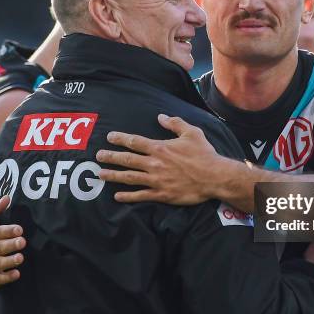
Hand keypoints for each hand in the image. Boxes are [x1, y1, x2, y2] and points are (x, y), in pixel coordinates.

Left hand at [96, 114, 220, 204]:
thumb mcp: (192, 133)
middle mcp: (154, 164)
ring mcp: (157, 180)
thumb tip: (160, 117)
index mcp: (160, 148)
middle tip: (98, 156)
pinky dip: (128, 196)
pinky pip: (141, 195)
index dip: (120, 139)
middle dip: (110, 157)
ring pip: (129, 178)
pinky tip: (117, 196)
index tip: (109, 137)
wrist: (214, 177)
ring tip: (101, 174)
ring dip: (113, 176)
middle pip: (127, 159)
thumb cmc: (204, 154)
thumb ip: (175, 123)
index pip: (135, 142)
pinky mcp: (162, 194)